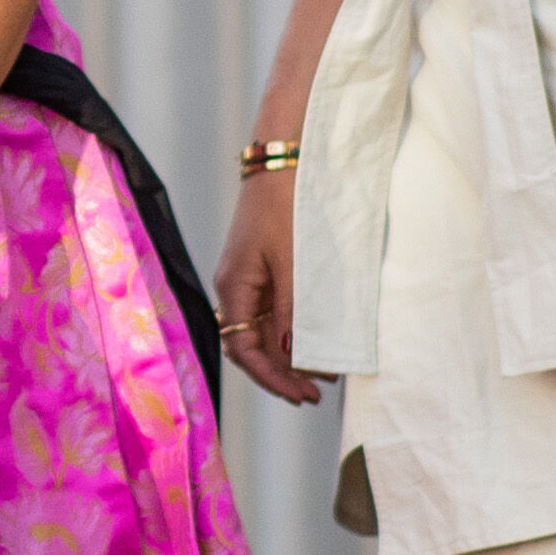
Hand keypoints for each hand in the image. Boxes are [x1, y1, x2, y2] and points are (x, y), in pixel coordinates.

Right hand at [217, 172, 317, 405]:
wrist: (283, 161)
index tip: (302, 393)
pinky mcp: (262, 269)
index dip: (272, 377)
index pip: (244, 350)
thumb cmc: (287, 206)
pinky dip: (291, 333)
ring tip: (320, 374)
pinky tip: (312, 342)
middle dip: (282, 373)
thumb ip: (293, 310)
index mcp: (235, 287)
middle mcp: (235, 288)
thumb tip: (293, 355)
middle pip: (251, 346)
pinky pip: (272, 313)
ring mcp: (248, 279)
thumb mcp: (293, 262)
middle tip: (315, 393)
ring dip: (288, 356)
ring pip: (263, 332)